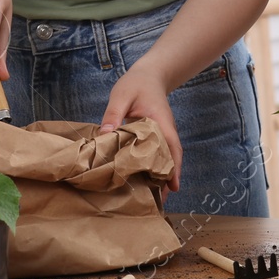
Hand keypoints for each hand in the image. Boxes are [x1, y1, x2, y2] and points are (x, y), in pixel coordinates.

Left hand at [98, 65, 181, 192]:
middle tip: (158, 203)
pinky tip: (145, 180)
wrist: (149, 75)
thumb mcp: (122, 95)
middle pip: (171, 159)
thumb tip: (105, 135)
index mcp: (161, 123)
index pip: (172, 148)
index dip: (173, 168)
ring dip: (162, 176)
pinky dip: (155, 168)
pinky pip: (158, 154)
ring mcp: (163, 134)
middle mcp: (166, 131)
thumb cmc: (136, 84)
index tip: (173, 188)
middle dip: (167, 180)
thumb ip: (114, 114)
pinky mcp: (156, 136)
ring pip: (166, 159)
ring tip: (153, 199)